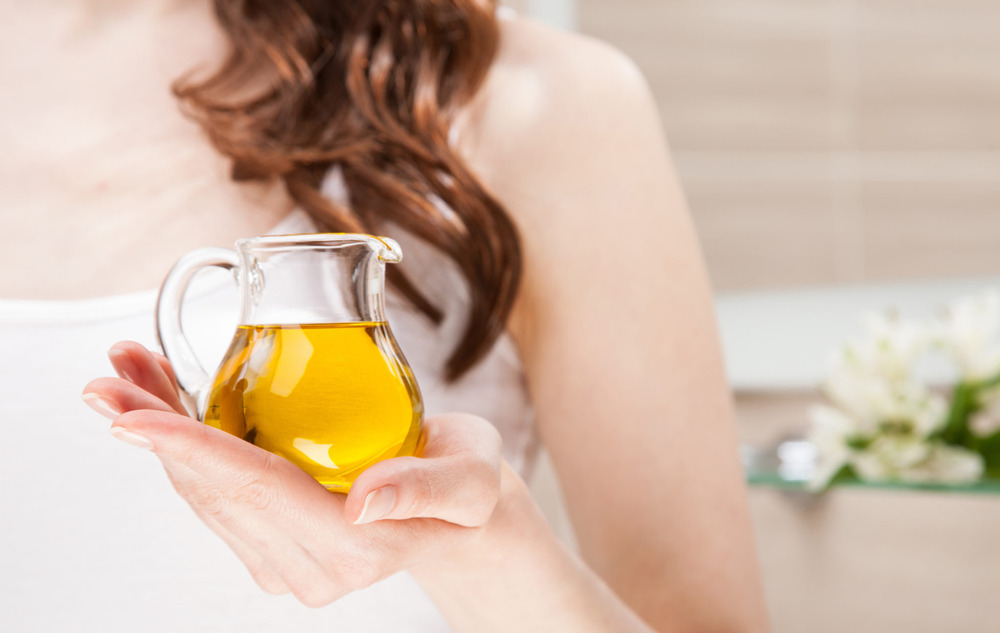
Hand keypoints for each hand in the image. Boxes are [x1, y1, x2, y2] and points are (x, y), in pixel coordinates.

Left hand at [82, 341, 503, 606]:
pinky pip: (213, 495)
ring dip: (158, 434)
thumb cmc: (468, 484)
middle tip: (109, 375)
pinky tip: (162, 403)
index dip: (191, 448)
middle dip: (154, 431)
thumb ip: (428, 490)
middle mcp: (310, 566)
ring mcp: (286, 563)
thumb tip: (365, 503)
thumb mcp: (471, 479)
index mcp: (356, 546)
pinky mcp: (273, 549)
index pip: (258, 488)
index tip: (132, 416)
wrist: (461, 516)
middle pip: (214, 490)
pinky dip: (182, 447)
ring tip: (128, 373)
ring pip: (202, 494)